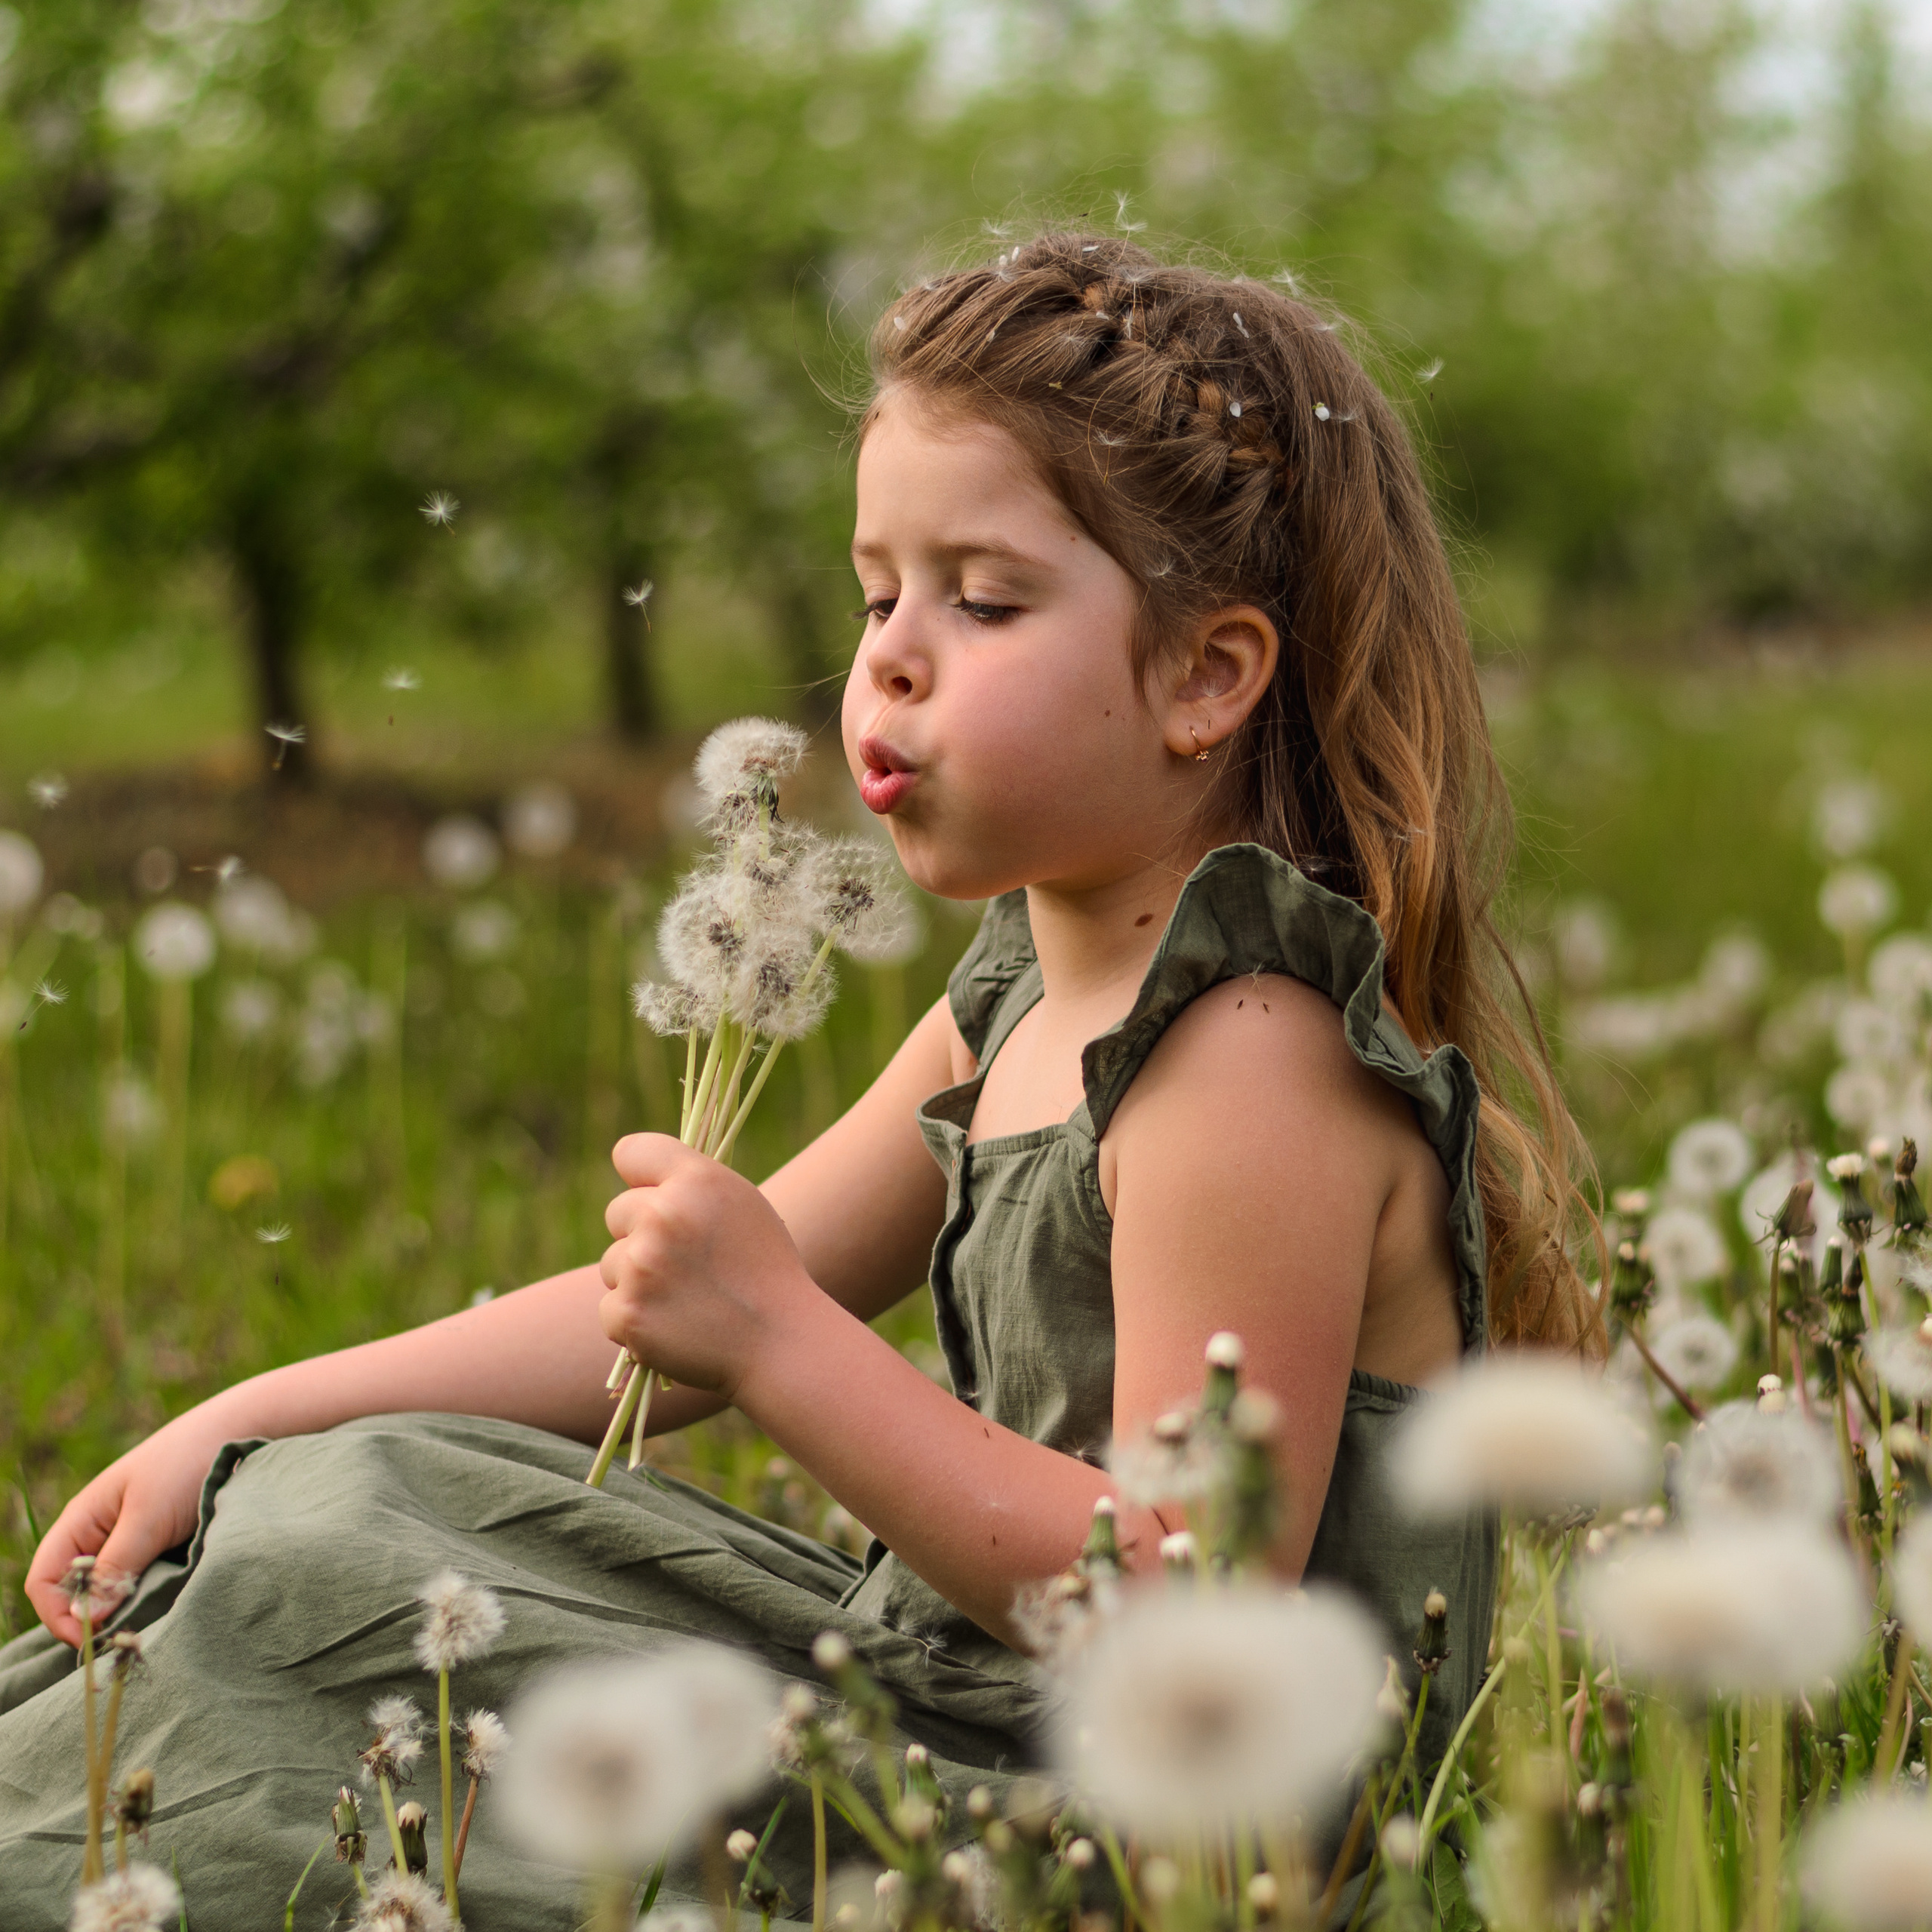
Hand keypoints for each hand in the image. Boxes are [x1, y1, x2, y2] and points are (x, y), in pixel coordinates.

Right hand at [26, 1401, 240, 1647]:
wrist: (243, 1432)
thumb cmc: (188, 1463)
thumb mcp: (149, 1516)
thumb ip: (117, 1565)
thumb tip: (86, 1617)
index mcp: (82, 1521)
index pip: (44, 1581)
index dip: (58, 1614)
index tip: (94, 1637)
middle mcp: (100, 1535)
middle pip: (75, 1594)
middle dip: (94, 1621)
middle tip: (126, 1640)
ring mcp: (133, 1543)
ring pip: (112, 1595)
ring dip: (126, 1613)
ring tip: (150, 1626)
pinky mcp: (164, 1550)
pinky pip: (145, 1586)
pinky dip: (153, 1600)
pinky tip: (169, 1607)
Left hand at [599, 1134, 815, 1402]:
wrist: (779, 1341)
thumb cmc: (764, 1270)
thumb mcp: (742, 1206)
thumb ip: (692, 1185)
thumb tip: (641, 1182)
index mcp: (696, 1180)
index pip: (632, 1151)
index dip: (639, 1175)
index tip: (651, 1194)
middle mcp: (663, 1214)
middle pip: (617, 1212)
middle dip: (639, 1235)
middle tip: (684, 1263)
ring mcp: (641, 1265)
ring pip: (611, 1263)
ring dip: (636, 1281)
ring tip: (686, 1298)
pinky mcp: (627, 1312)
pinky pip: (610, 1309)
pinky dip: (636, 1321)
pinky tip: (676, 1326)